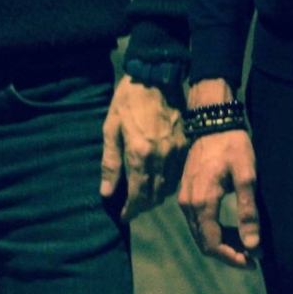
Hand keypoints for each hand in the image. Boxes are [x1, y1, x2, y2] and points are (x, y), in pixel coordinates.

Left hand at [100, 77, 185, 219]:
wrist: (156, 77)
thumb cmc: (127, 101)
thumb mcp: (111, 129)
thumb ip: (110, 163)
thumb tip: (107, 192)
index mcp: (140, 154)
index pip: (138, 195)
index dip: (130, 210)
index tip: (123, 216)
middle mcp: (162, 158)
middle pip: (155, 196)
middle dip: (142, 206)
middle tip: (131, 208)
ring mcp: (177, 152)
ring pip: (169, 187)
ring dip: (155, 197)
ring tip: (143, 197)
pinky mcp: (186, 145)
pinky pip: (178, 174)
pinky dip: (168, 183)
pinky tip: (158, 180)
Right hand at [178, 126, 262, 267]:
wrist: (213, 122)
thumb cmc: (233, 146)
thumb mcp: (247, 177)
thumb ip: (248, 212)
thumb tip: (252, 245)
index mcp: (202, 202)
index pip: (212, 244)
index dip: (233, 258)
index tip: (254, 261)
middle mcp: (187, 205)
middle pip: (204, 243)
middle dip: (229, 254)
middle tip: (254, 255)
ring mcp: (184, 199)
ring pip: (200, 235)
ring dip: (222, 244)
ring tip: (246, 245)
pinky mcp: (186, 194)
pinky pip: (197, 223)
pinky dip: (214, 232)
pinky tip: (233, 231)